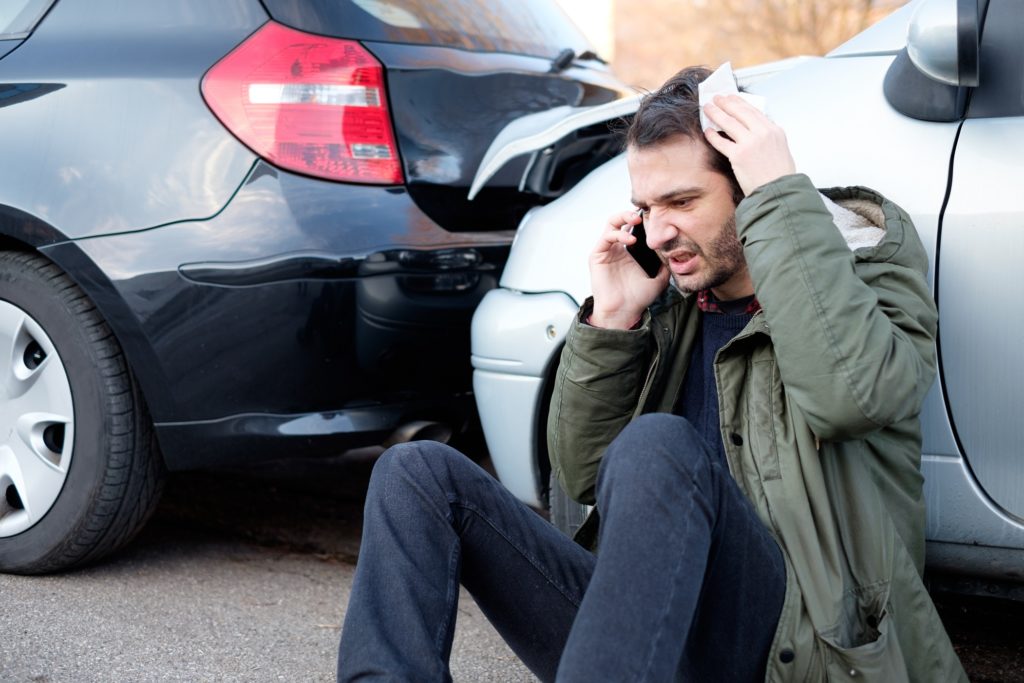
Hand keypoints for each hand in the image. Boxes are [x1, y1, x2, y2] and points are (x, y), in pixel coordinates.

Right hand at [588, 210, 669, 328]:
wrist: (624, 312)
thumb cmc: (637, 298)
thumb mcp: (659, 278)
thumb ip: (666, 264)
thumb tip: (678, 252)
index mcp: (628, 252)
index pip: (632, 227)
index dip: (641, 220)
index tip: (655, 217)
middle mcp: (615, 249)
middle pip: (620, 221)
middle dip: (631, 213)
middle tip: (644, 213)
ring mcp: (605, 251)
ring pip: (611, 224)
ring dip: (623, 217)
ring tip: (636, 219)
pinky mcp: (596, 256)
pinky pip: (606, 237)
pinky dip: (618, 235)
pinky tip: (630, 240)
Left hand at [703, 94, 795, 195]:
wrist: (778, 192)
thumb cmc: (779, 175)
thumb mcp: (780, 148)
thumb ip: (768, 136)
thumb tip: (754, 129)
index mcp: (774, 130)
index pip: (754, 111)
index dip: (740, 103)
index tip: (731, 98)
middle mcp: (763, 133)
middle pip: (740, 112)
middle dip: (726, 103)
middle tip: (717, 98)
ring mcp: (750, 143)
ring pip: (729, 123)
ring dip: (716, 114)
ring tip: (708, 109)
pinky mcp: (738, 156)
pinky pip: (722, 142)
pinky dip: (713, 135)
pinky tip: (707, 131)